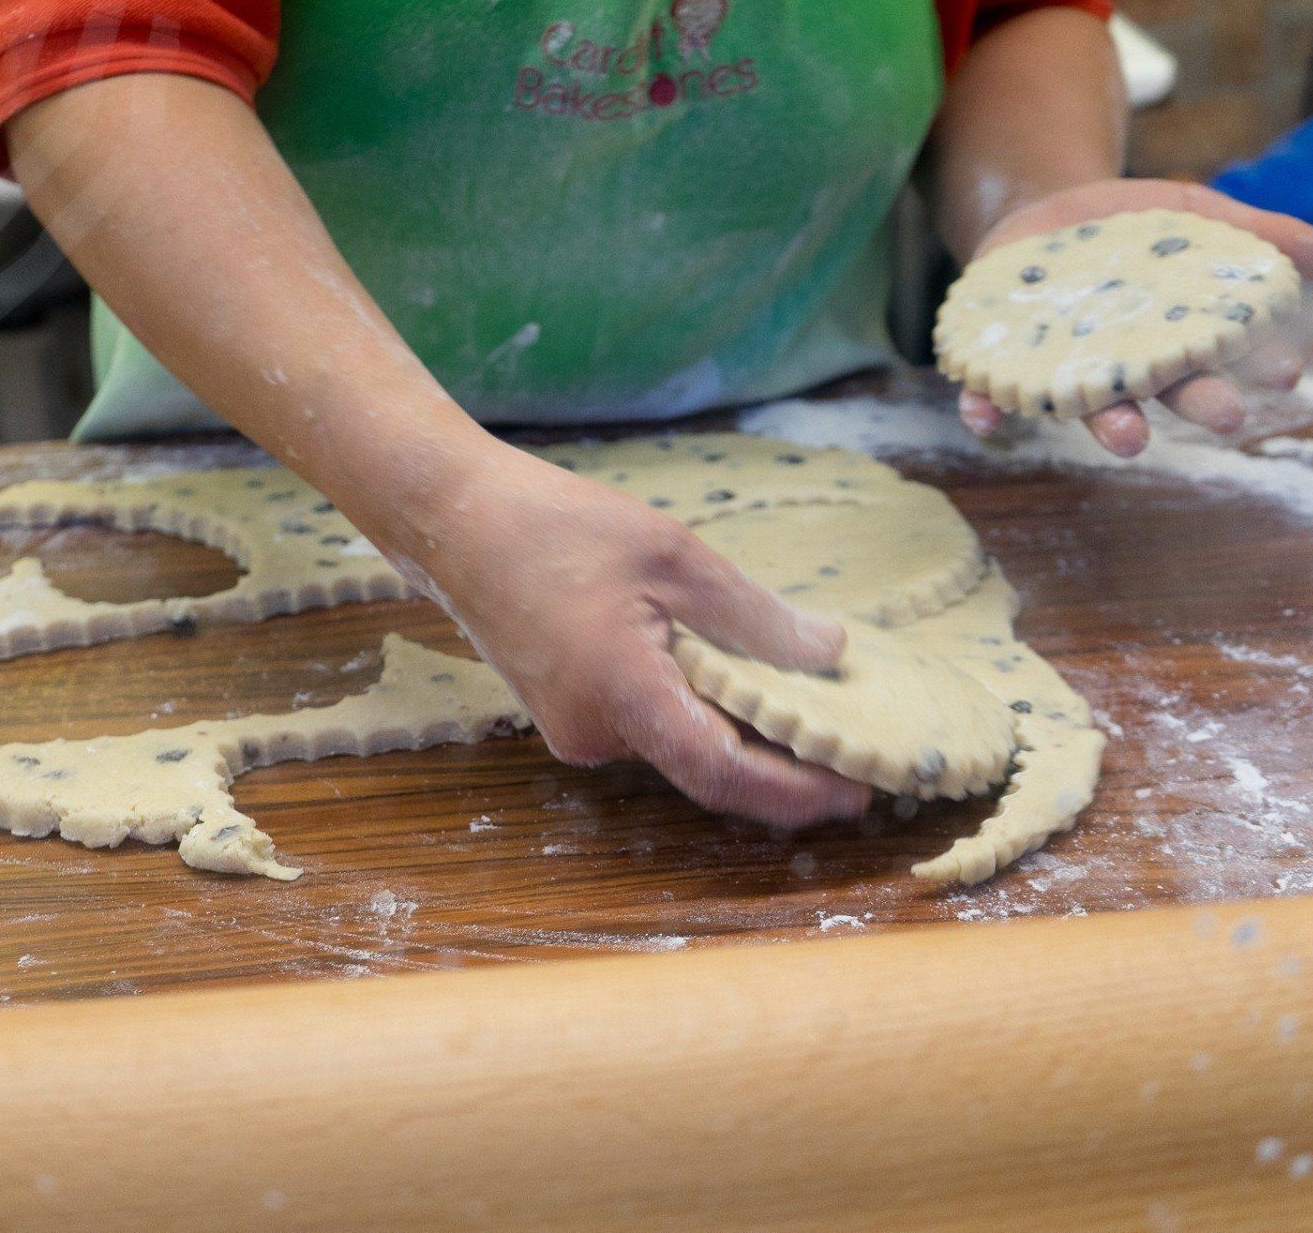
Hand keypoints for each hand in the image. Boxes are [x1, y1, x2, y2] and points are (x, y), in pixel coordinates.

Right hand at [385, 442, 873, 827]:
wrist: (453, 520)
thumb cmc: (555, 526)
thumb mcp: (673, 556)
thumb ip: (753, 615)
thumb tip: (830, 654)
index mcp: (624, 697)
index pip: (724, 774)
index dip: (796, 791)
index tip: (859, 789)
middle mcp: (596, 734)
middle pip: (705, 767)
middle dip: (780, 765)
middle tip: (852, 747)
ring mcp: (575, 729)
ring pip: (676, 747)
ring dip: (738, 733)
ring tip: (807, 705)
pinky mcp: (565, 713)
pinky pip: (647, 726)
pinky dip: (698, 712)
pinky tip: (736, 678)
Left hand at [958, 179, 1312, 457]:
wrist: (1042, 214)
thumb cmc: (1132, 228)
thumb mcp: (1193, 213)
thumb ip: (1252, 232)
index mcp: (1177, 340)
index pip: (1227, 357)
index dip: (1258, 367)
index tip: (1290, 372)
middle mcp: (1125, 366)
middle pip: (1167, 394)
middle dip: (1198, 406)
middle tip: (1230, 417)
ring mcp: (1066, 368)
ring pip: (1088, 407)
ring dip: (1110, 425)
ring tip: (1131, 439)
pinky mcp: (1007, 363)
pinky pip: (995, 396)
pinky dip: (989, 409)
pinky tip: (987, 418)